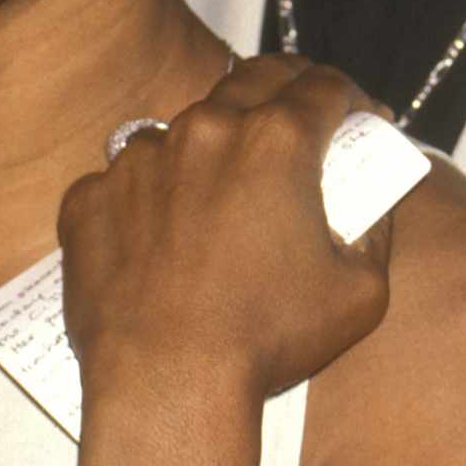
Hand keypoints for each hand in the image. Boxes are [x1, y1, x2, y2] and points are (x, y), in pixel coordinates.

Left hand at [58, 56, 391, 408]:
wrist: (166, 387)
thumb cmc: (268, 341)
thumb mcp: (361, 290)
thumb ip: (374, 230)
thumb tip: (371, 201)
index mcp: (276, 142)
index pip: (325, 86)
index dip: (352, 98)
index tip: (361, 116)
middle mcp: (205, 131)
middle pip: (254, 79)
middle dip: (287, 86)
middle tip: (300, 115)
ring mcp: (138, 161)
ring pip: (183, 127)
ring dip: (211, 144)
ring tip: (222, 188)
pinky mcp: (91, 198)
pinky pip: (124, 180)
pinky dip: (149, 196)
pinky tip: (161, 236)